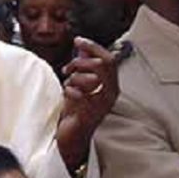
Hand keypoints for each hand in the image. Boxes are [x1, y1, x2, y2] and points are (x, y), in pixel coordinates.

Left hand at [56, 38, 131, 169]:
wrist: (72, 137)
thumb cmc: (77, 110)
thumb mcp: (81, 83)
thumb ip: (85, 66)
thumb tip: (82, 48)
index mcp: (111, 86)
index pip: (109, 59)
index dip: (93, 47)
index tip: (78, 40)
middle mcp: (111, 96)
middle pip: (101, 65)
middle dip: (80, 62)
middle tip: (68, 68)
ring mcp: (102, 106)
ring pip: (90, 78)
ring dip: (73, 78)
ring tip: (67, 85)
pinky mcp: (90, 115)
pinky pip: (78, 94)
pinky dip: (68, 91)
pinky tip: (67, 96)